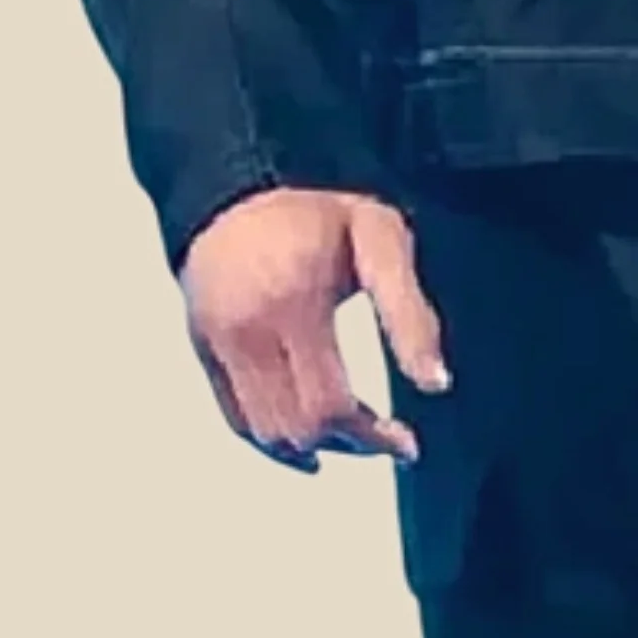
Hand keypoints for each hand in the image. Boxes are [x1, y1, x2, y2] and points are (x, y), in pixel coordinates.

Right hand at [179, 187, 452, 473]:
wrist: (236, 191)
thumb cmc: (313, 213)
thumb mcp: (379, 239)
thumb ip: (408, 311)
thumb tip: (434, 381)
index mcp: (295, 303)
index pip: (331, 405)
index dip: (373, 438)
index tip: (405, 444)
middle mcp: (249, 332)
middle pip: (298, 429)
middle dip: (349, 444)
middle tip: (384, 436)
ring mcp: (219, 347)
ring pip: (266, 435)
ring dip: (313, 445)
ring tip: (352, 434)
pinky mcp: (204, 354)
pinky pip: (238, 422)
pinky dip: (274, 440)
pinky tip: (306, 440)